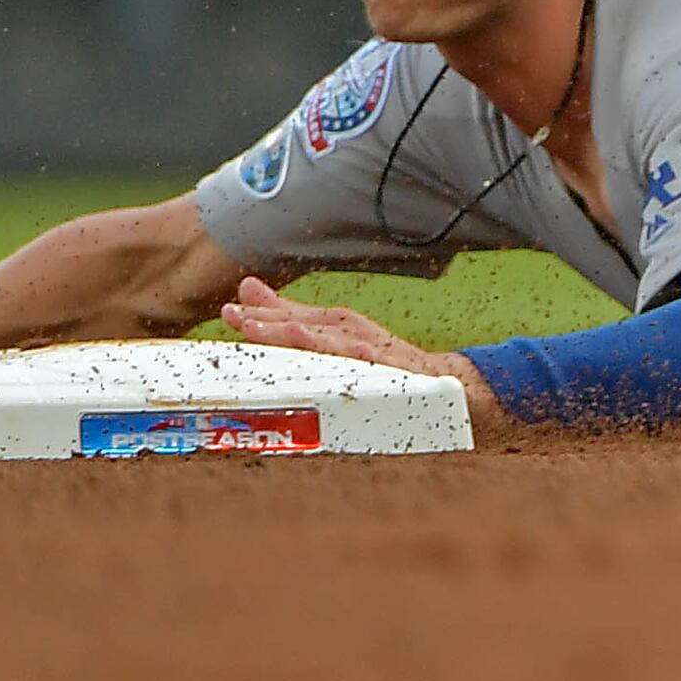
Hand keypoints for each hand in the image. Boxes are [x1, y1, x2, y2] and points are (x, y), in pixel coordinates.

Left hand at [219, 277, 500, 428]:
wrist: (450, 389)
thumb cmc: (386, 364)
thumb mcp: (336, 338)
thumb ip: (293, 316)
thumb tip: (246, 291)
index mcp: (339, 328)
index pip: (296, 318)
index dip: (265, 314)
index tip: (230, 310)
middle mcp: (356, 335)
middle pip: (311, 326)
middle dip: (275, 322)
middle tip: (237, 317)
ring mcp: (376, 353)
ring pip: (335, 343)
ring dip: (305, 335)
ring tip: (279, 330)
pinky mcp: (395, 372)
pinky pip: (371, 366)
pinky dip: (353, 358)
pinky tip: (336, 353)